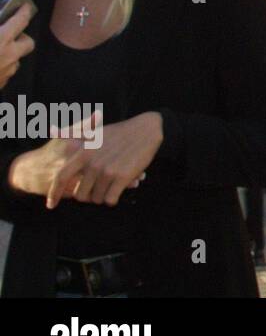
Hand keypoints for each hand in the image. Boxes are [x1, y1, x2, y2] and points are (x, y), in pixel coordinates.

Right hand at [0, 2, 34, 88]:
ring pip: (17, 59)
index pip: (21, 21)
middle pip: (28, 43)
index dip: (24, 11)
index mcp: (2, 40)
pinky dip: (1, 66)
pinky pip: (7, 72)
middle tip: (9, 32)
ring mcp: (7, 72)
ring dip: (11, 53)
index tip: (25, 7)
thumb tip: (0, 26)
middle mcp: (9, 56)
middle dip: (21, 37)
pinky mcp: (1, 85)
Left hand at [45, 111, 160, 208]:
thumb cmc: (118, 132)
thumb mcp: (93, 132)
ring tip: (110, 186)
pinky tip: (119, 189)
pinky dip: (114, 198)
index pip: (61, 177)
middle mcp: (92, 164)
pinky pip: (111, 199)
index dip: (54, 193)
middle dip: (87, 195)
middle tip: (96, 190)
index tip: (50, 205)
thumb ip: (72, 134)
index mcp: (83, 153)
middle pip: (80, 194)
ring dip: (103, 196)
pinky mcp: (122, 178)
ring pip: (97, 198)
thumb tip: (52, 130)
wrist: (145, 130)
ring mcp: (107, 171)